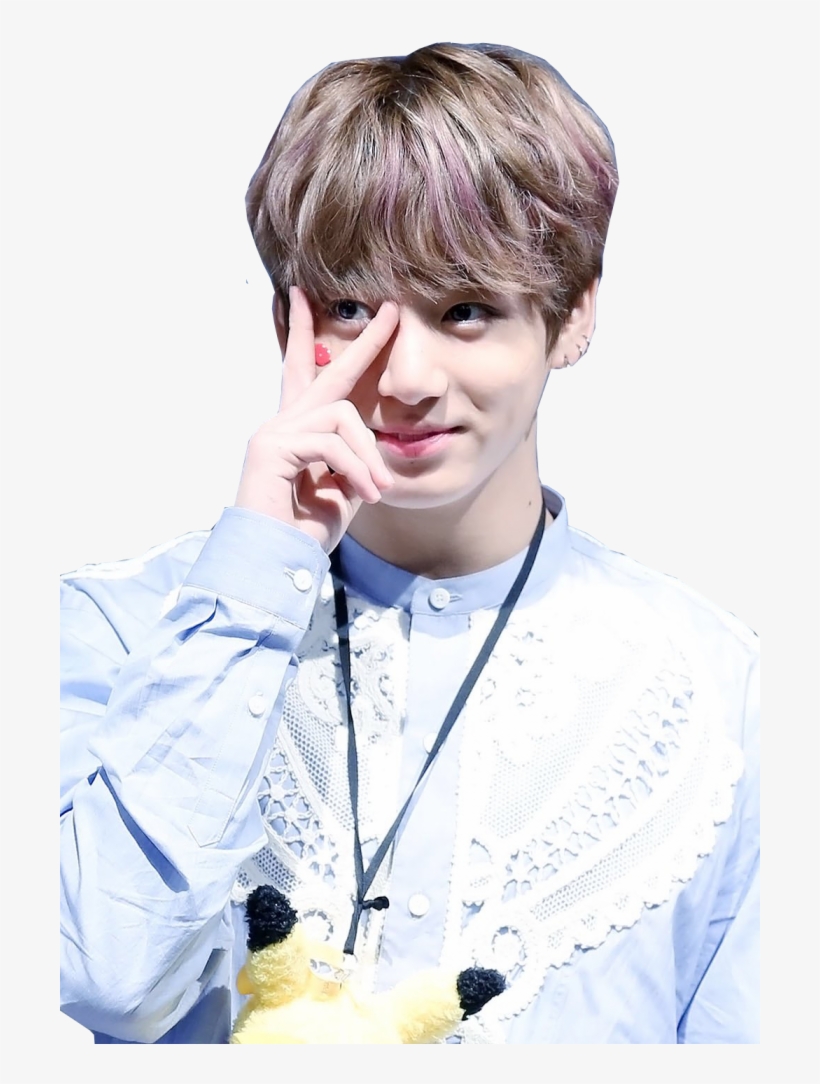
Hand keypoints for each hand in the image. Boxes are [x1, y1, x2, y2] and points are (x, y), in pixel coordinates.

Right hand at [235, 286, 397, 551]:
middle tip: (391, 309)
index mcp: (299, 432)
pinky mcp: (272, 447)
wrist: (276, 562)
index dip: (305, 335)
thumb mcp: (345, 487)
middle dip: (364, 341)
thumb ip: (355, 457)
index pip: (302, 373)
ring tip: (375, 490)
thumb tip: (373, 439)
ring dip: (368, 456)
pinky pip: (331, 442)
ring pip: (342, 416)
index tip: (304, 297)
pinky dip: (356, 470)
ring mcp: (274, 432)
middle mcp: (282, 423)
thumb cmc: (305, 531)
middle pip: (325, 369)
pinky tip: (363, 494)